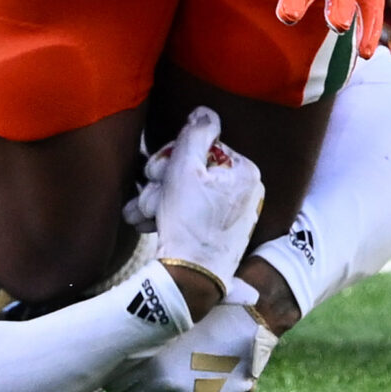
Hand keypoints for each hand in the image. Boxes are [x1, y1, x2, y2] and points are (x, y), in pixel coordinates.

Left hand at [106, 302, 276, 391]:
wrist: (251, 319)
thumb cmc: (205, 311)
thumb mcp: (169, 322)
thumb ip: (143, 337)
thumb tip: (115, 338)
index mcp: (154, 367)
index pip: (116, 383)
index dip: (114, 375)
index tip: (113, 368)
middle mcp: (170, 389)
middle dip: (131, 387)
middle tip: (131, 375)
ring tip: (152, 386)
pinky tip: (180, 391)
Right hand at [145, 107, 264, 308]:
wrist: (190, 279)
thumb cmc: (189, 222)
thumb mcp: (184, 168)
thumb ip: (195, 133)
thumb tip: (205, 111)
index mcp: (246, 172)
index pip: (201, 146)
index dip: (170, 157)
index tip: (154, 172)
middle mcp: (246, 192)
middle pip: (192, 169)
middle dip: (162, 182)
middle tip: (148, 194)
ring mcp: (234, 214)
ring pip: (185, 192)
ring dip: (158, 200)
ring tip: (144, 216)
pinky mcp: (219, 233)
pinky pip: (190, 213)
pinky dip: (167, 216)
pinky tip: (148, 225)